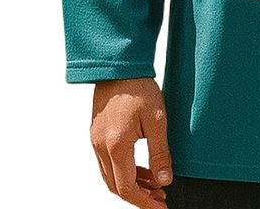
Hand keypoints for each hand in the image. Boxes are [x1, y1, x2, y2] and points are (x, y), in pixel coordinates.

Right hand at [90, 77, 172, 206]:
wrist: (119, 65)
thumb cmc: (138, 87)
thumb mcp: (156, 119)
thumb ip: (160, 152)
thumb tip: (164, 179)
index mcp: (115, 145)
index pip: (126, 187)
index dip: (143, 201)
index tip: (160, 206)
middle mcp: (100, 146)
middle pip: (115, 186)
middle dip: (138, 196)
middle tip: (159, 197)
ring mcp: (96, 140)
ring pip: (110, 175)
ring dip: (131, 183)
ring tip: (155, 183)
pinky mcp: (97, 133)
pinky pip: (107, 162)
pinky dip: (124, 170)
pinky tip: (141, 166)